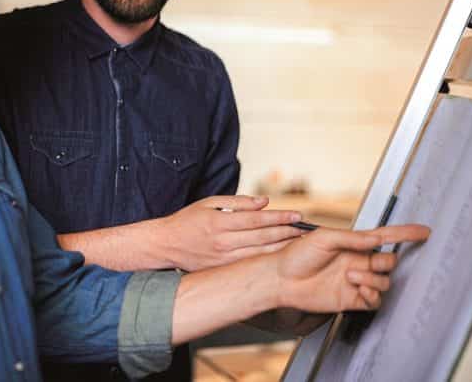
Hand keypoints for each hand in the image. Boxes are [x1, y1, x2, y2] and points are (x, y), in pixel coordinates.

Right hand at [160, 195, 304, 270]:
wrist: (165, 245)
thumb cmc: (186, 221)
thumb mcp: (208, 203)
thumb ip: (237, 202)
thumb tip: (263, 202)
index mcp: (220, 223)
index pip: (257, 219)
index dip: (280, 217)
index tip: (297, 215)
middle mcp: (223, 243)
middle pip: (263, 238)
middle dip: (288, 233)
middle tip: (307, 230)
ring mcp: (224, 259)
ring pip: (260, 254)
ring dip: (283, 248)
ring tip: (300, 244)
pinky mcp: (223, 269)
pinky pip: (250, 264)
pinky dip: (268, 260)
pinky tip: (280, 257)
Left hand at [275, 224, 429, 313]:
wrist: (280, 279)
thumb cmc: (295, 254)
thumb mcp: (323, 238)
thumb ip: (352, 238)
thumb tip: (376, 237)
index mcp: (352, 244)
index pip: (385, 237)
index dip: (405, 234)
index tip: (424, 231)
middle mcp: (357, 261)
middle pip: (389, 262)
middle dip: (384, 262)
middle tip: (364, 263)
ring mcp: (355, 281)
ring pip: (384, 282)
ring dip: (373, 279)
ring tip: (350, 276)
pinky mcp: (351, 299)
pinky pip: (374, 301)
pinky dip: (371, 295)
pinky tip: (357, 288)